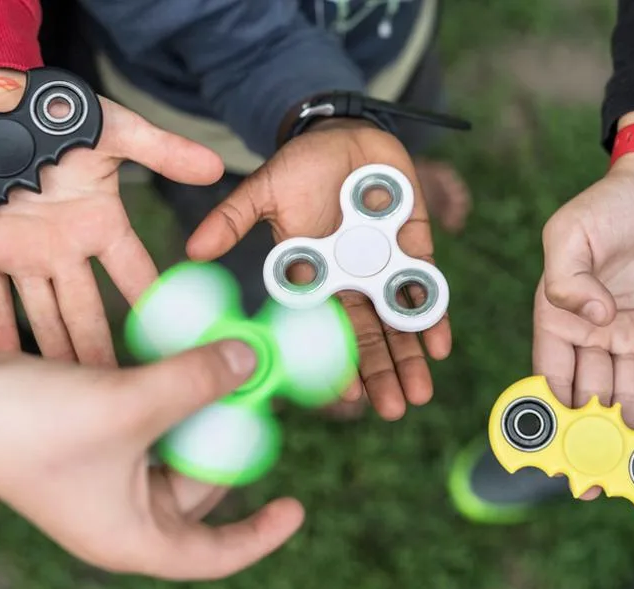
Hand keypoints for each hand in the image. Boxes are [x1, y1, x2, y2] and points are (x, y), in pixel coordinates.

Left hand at [0, 69, 224, 365]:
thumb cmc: (56, 116)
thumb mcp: (116, 131)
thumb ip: (163, 151)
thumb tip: (216, 166)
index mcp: (100, 224)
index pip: (134, 273)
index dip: (152, 306)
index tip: (174, 344)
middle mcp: (66, 250)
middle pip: (88, 310)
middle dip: (102, 350)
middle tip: (119, 390)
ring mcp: (24, 256)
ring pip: (44, 315)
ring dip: (56, 353)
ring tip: (72, 393)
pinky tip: (8, 365)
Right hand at [0, 340, 303, 578]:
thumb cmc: (28, 426)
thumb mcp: (125, 405)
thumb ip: (194, 385)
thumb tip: (252, 364)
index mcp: (130, 534)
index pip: (210, 554)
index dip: (258, 534)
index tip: (294, 506)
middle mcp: (120, 512)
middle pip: (197, 492)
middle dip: (229, 448)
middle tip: (258, 399)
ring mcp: (104, 476)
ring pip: (173, 452)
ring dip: (200, 415)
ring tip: (230, 372)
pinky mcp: (91, 441)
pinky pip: (147, 427)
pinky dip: (168, 400)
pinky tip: (184, 362)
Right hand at [187, 119, 450, 419]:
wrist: (341, 134)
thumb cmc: (299, 166)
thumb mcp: (263, 191)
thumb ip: (233, 220)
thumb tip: (192, 250)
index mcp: (314, 278)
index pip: (324, 329)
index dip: (335, 361)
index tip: (343, 395)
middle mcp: (350, 281)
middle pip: (368, 335)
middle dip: (380, 373)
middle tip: (393, 409)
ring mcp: (383, 266)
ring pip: (399, 321)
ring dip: (410, 357)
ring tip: (420, 394)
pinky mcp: (414, 245)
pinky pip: (426, 286)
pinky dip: (433, 314)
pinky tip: (441, 346)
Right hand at [534, 110, 633, 497]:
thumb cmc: (611, 204)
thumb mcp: (570, 232)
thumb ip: (567, 278)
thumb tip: (593, 320)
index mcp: (557, 313)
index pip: (549, 372)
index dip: (548, 408)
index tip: (547, 444)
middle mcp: (592, 331)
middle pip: (585, 393)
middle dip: (584, 432)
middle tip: (586, 472)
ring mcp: (632, 334)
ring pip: (624, 392)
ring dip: (620, 428)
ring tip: (620, 464)